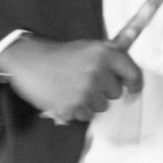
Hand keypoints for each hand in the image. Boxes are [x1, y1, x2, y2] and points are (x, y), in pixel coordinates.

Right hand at [0, 37, 138, 124]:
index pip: (133, 74)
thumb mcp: (86, 47)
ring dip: (90, 101)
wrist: (28, 61)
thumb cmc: (58, 54)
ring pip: (101, 107)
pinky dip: (77, 110)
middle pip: (116, 93)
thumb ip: (109, 57)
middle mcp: (98, 71)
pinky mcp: (72, 107)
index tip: (132, 89)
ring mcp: (85, 91)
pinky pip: (85, 116)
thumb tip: (130, 61)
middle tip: (85, 81)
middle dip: (104, 90)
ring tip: (72, 88)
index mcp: (104, 53)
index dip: (135, 84)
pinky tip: (64, 96)